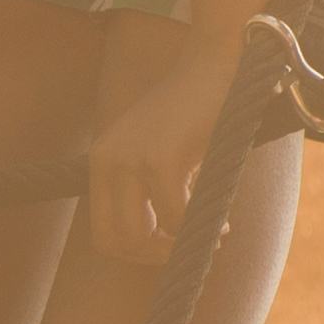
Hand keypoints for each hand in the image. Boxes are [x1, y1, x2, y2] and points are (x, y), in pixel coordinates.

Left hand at [76, 51, 231, 269]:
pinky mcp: (160, 160)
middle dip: (153, 256)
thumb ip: (146, 184)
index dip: (134, 252)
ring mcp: (131, 161)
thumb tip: (158, 235)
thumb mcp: (156, 147)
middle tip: (187, 249)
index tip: (169, 248)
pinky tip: (222, 224)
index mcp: (101, 160)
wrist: (216, 67)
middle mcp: (107, 161)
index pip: (102, 231)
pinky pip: (175, 216)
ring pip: (138, 235)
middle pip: (114, 240)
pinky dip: (199, 228)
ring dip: (173, 248)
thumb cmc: (195, 109)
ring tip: (205, 238)